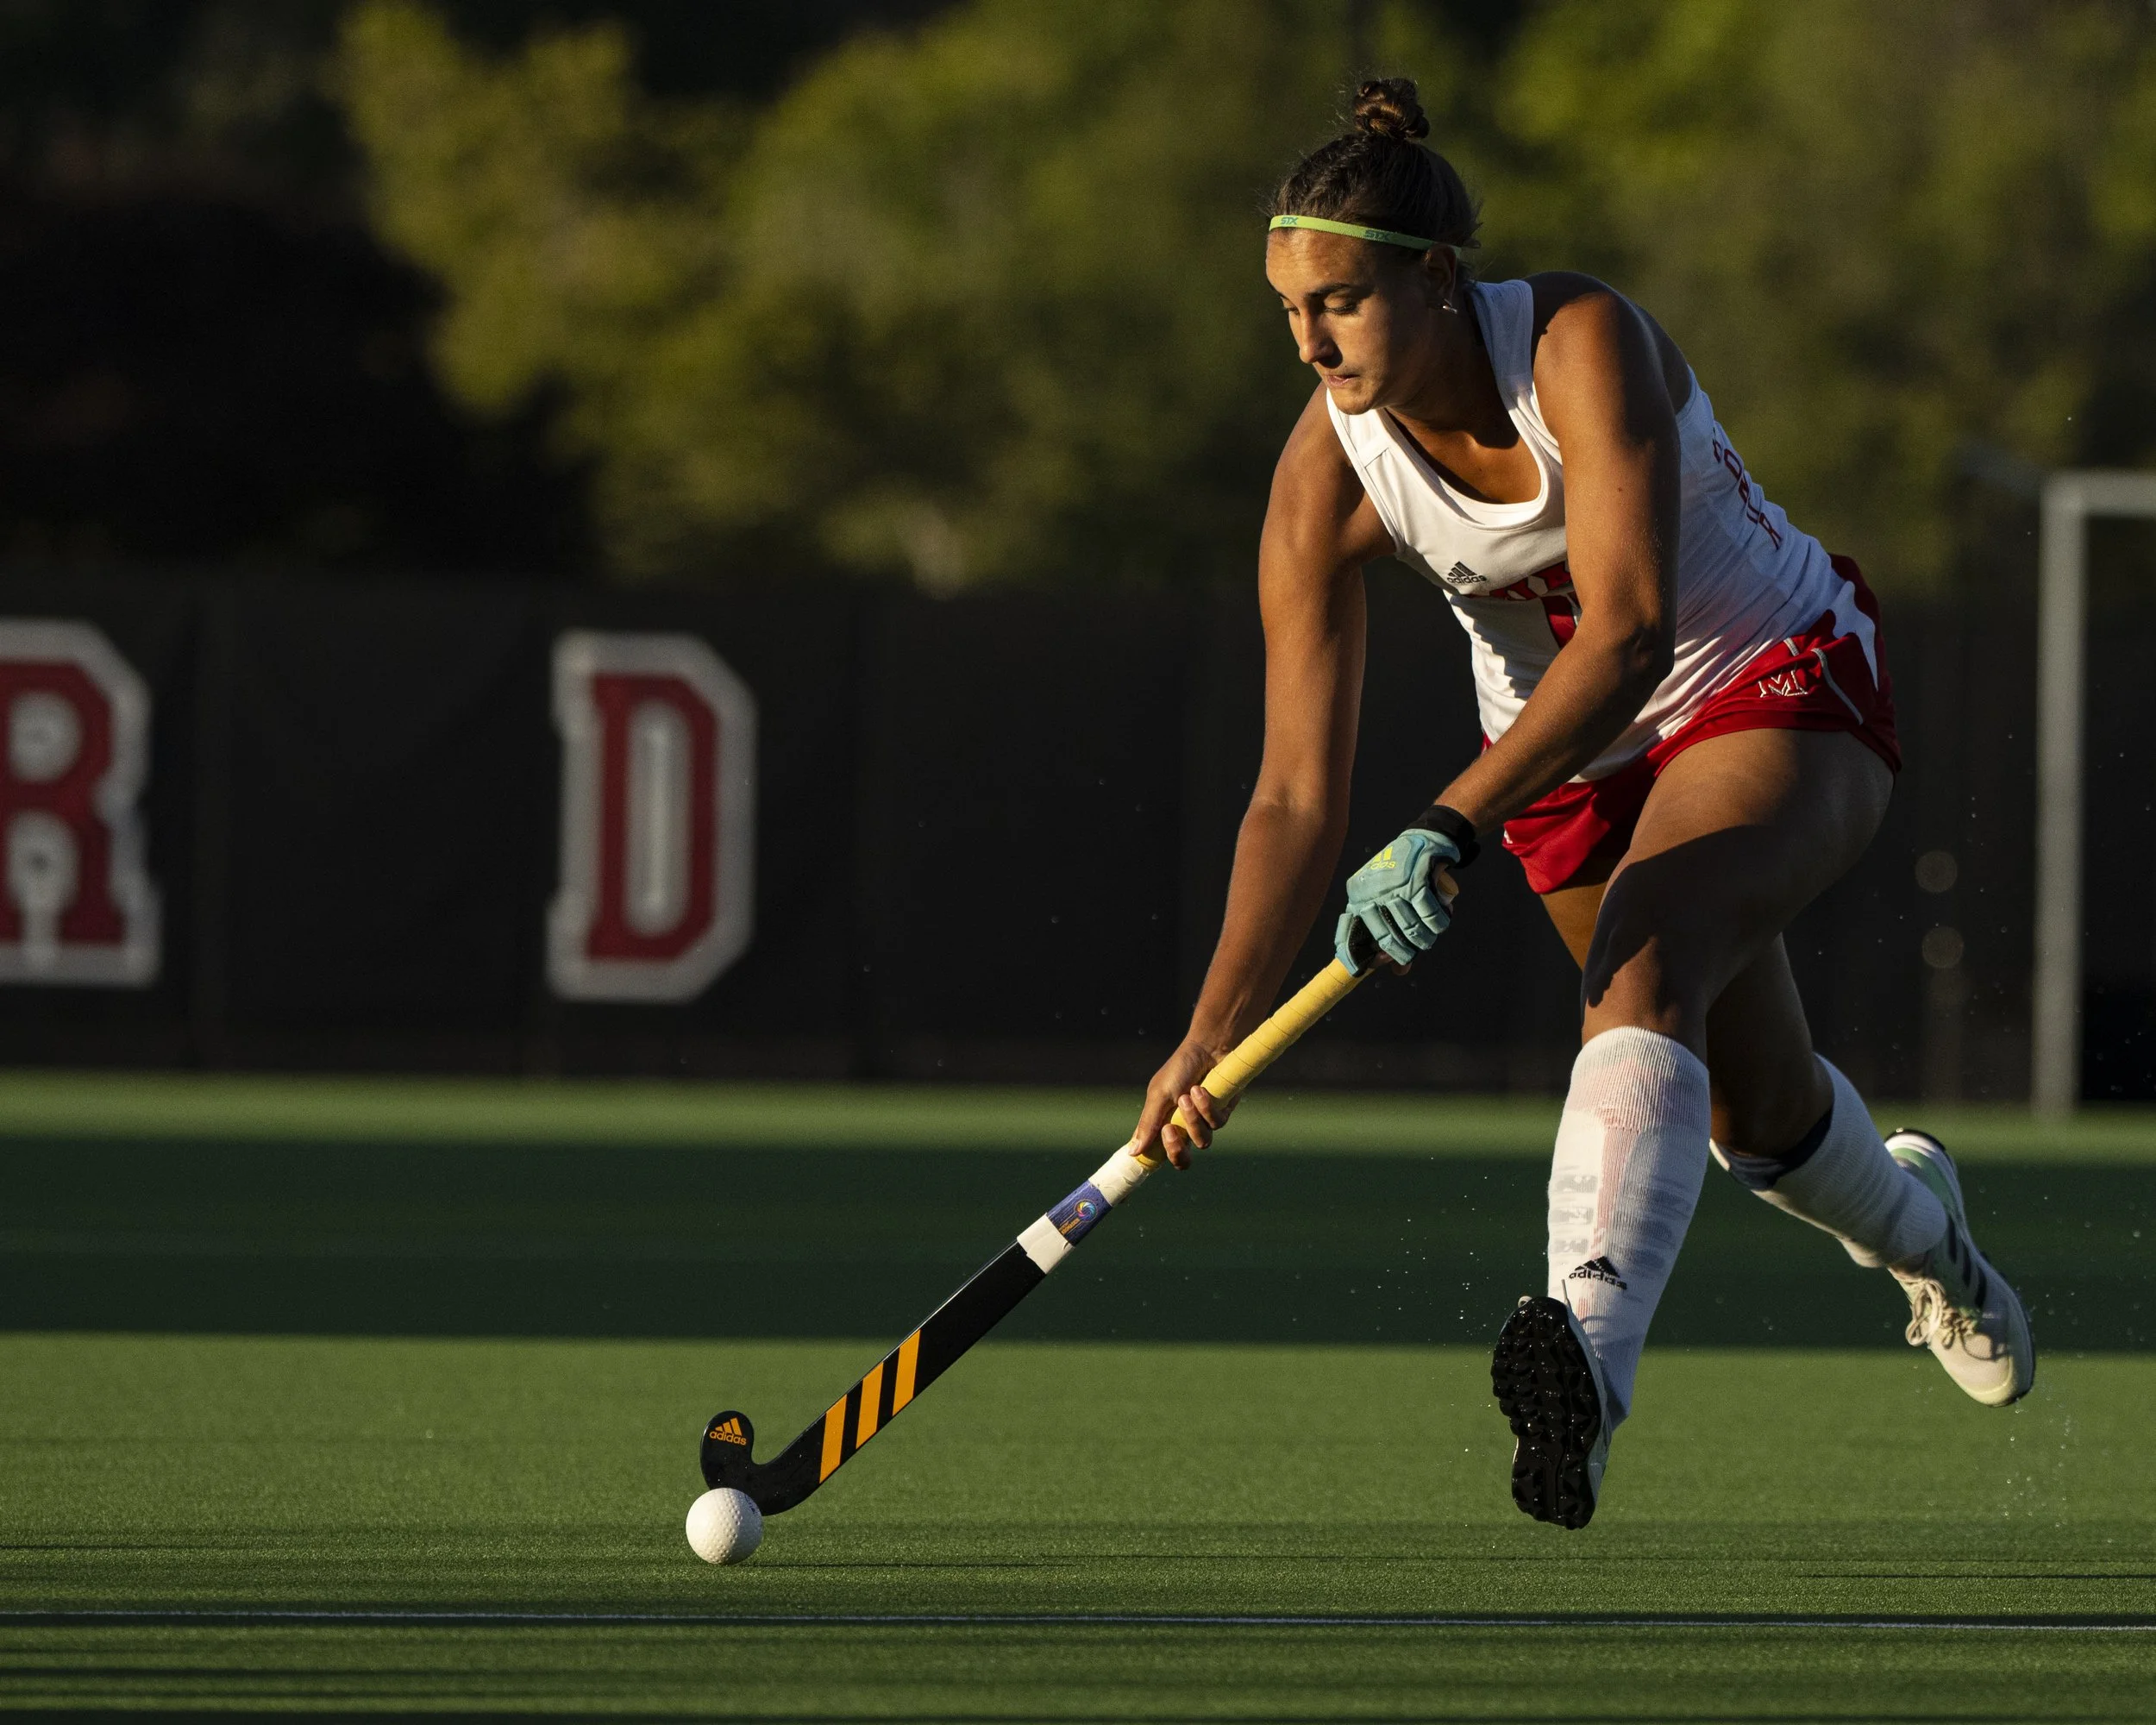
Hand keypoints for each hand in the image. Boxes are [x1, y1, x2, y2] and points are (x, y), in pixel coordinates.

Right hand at [1130, 1036, 1232, 1168]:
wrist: (1208, 1048)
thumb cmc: (1180, 1068)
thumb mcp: (1159, 1095)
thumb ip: (1148, 1124)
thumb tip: (1132, 1152)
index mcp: (1163, 1124)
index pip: (1159, 1153)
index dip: (1156, 1158)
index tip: (1150, 1154)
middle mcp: (1184, 1127)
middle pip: (1183, 1160)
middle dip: (1176, 1150)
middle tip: (1169, 1129)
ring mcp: (1204, 1122)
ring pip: (1201, 1141)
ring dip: (1192, 1119)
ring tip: (1187, 1095)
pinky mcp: (1222, 1114)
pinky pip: (1216, 1124)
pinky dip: (1206, 1107)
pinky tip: (1201, 1090)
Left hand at [1334, 827, 1460, 970]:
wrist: (1426, 837)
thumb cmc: (1405, 875)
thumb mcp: (1391, 900)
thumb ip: (1394, 934)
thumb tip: (1399, 971)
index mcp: (1357, 895)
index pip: (1352, 933)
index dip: (1366, 955)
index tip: (1383, 964)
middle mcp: (1370, 890)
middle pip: (1385, 937)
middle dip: (1403, 951)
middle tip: (1415, 952)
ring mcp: (1393, 885)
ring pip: (1410, 928)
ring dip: (1425, 938)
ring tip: (1430, 936)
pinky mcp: (1416, 880)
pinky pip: (1429, 915)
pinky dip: (1438, 922)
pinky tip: (1441, 922)